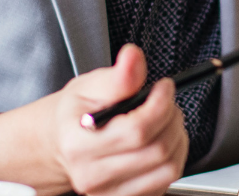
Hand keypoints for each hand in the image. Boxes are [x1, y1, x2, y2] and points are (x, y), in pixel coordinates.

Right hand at [0, 44, 188, 195]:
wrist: (61, 143)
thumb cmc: (75, 115)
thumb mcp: (89, 86)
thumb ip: (118, 75)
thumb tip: (133, 57)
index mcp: (79, 144)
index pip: (137, 130)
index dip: (161, 104)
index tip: (164, 87)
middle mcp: (92, 175)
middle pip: (157, 150)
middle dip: (172, 118)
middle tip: (166, 102)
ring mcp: (108, 192)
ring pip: (168, 169)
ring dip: (177, 139)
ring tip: (166, 121)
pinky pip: (165, 182)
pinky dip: (172, 158)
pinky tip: (160, 142)